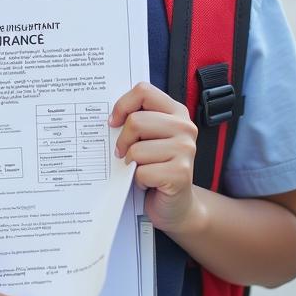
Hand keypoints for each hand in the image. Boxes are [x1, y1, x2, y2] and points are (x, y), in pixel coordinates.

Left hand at [109, 84, 199, 232]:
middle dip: (123, 141)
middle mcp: (185, 127)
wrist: (176, 204)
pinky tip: (149, 183)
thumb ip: (136, 121)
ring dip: (132, 163)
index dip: (123, 105)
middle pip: (136, 121)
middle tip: (124, 154)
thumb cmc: (156, 166)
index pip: (144, 91)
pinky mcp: (181, 173)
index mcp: (176, 112)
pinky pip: (143, 172)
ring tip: (142, 169)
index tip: (114, 123)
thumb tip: (109, 119)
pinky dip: (139, 180)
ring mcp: (186, 150)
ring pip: (137, 149)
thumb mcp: (147, 137)